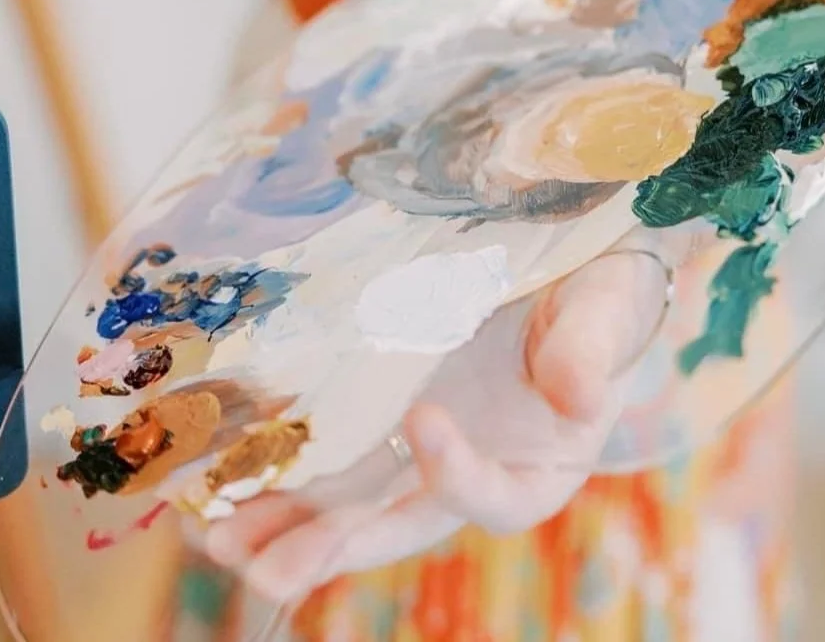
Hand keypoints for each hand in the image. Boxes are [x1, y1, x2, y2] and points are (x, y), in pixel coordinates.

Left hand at [197, 237, 670, 604]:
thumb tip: (579, 395)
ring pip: (347, 502)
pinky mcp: (375, 411)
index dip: (461, 475)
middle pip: (401, 523)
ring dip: (283, 524)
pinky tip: (216, 477)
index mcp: (539, 464)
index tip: (424, 420)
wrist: (563, 253)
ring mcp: (415, 447)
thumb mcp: (608, 305)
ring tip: (219, 542)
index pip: (500, 497)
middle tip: (269, 571)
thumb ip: (592, 347)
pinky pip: (323, 452)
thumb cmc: (598, 286)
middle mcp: (471, 468)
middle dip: (334, 546)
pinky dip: (271, 467)